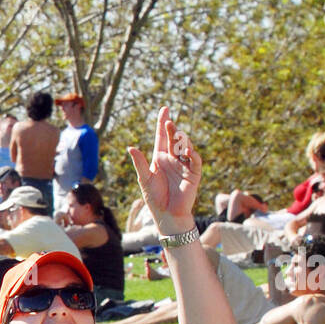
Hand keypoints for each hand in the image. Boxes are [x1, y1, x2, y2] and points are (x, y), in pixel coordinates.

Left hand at [127, 106, 201, 233]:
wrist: (167, 214)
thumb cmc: (155, 197)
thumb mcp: (145, 178)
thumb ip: (139, 163)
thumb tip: (130, 147)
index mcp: (160, 158)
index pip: (162, 137)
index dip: (163, 124)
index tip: (165, 109)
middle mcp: (173, 159)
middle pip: (173, 139)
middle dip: (171, 129)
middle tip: (168, 122)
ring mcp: (184, 165)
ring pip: (184, 146)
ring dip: (180, 139)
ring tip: (175, 134)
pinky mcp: (193, 173)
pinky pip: (194, 160)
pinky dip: (192, 153)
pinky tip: (186, 149)